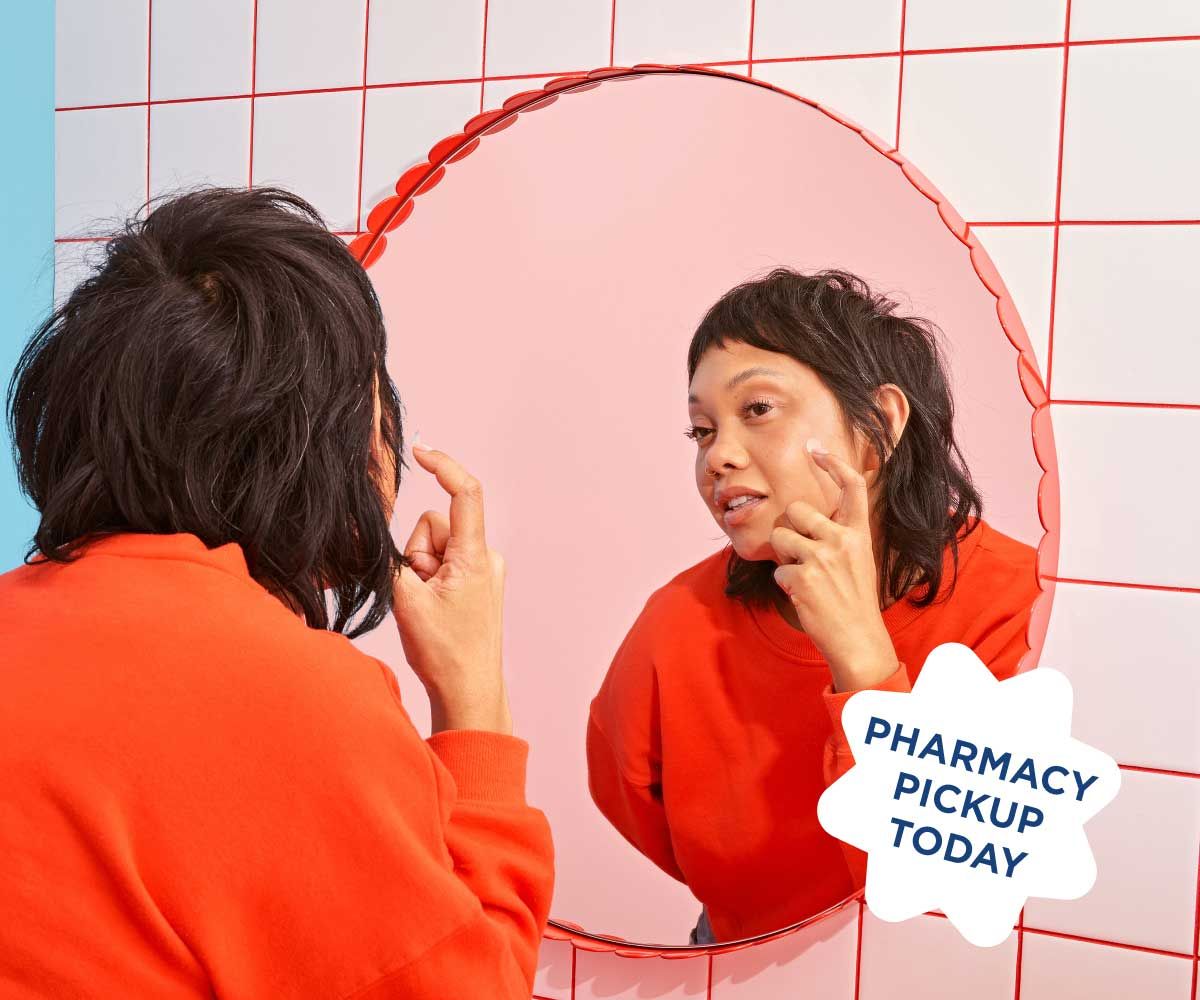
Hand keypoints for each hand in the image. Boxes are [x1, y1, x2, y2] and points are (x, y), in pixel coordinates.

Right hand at [392, 444, 512, 735]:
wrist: (470, 691)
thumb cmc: (443, 652)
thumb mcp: (405, 600)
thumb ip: (392, 559)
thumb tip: (378, 533)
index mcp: (474, 555)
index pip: (465, 493)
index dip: (443, 466)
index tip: (421, 451)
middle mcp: (486, 557)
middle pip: (436, 526)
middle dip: (417, 552)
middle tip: (420, 594)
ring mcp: (485, 570)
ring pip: (436, 547)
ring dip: (423, 570)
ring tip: (429, 606)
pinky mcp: (479, 582)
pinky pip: (444, 564)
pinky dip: (431, 579)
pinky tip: (436, 610)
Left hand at [769, 439, 898, 691]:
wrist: (858, 640)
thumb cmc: (853, 601)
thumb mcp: (858, 561)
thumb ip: (840, 535)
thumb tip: (812, 514)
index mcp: (859, 534)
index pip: (851, 487)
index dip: (833, 463)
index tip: (815, 446)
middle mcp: (842, 540)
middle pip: (798, 509)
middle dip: (792, 529)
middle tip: (805, 555)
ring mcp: (822, 558)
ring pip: (781, 537)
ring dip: (785, 557)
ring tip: (806, 578)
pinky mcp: (803, 577)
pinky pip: (777, 569)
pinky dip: (785, 583)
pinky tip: (804, 596)